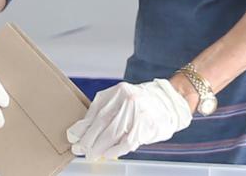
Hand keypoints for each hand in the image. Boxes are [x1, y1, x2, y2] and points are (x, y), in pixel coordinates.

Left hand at [67, 79, 192, 160]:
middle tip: (80, 149)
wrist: (172, 101)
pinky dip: (115, 150)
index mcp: (118, 91)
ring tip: (91, 154)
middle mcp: (126, 99)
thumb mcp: (123, 100)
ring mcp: (137, 112)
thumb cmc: (143, 103)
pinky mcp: (146, 125)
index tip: (73, 136)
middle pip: (101, 123)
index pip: (95, 111)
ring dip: (98, 147)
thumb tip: (83, 131)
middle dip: (88, 139)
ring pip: (111, 134)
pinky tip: (108, 154)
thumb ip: (106, 111)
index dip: (82, 126)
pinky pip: (126, 142)